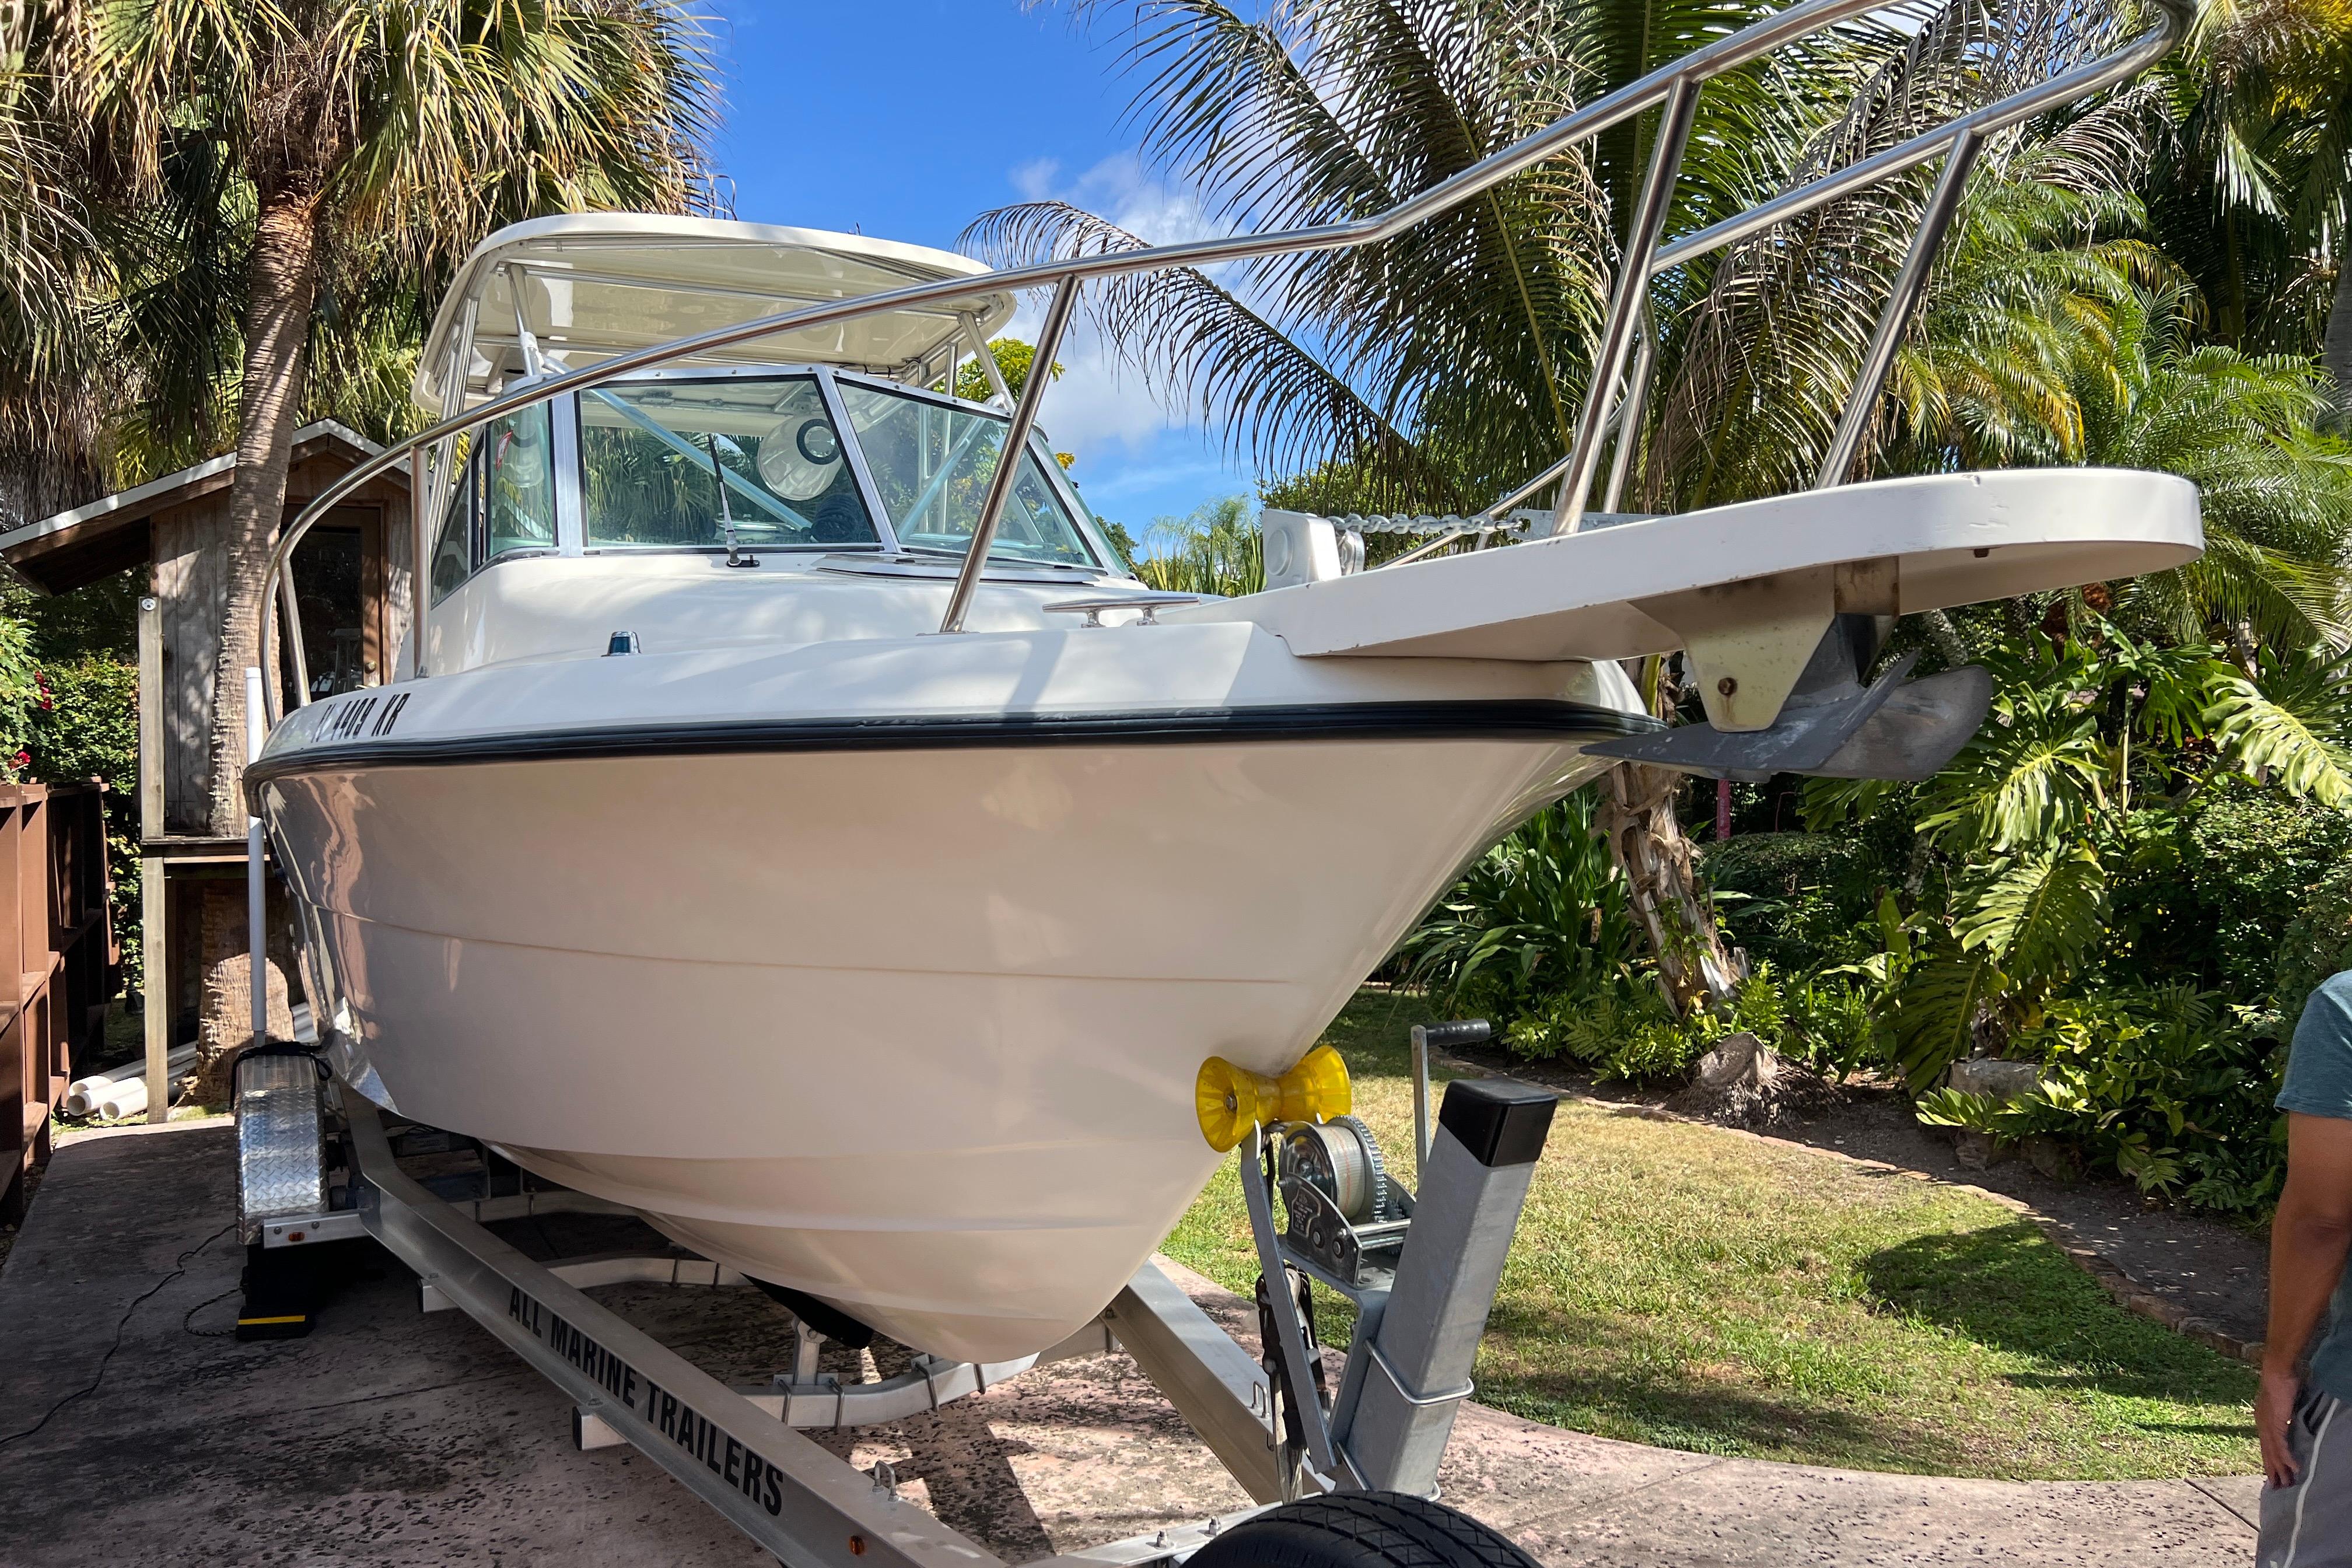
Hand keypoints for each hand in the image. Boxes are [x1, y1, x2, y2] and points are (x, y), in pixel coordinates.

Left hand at [2258, 1366, 2302, 1487]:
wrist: (2277, 1371)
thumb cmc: (2283, 1382)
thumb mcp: (2285, 1403)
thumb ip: (2287, 1414)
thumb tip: (2293, 1422)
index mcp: (2263, 1420)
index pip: (2266, 1445)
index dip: (2270, 1460)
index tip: (2273, 1474)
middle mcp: (2262, 1424)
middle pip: (2267, 1452)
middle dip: (2273, 1470)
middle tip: (2278, 1488)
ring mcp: (2267, 1424)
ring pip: (2273, 1452)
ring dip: (2280, 1469)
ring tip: (2286, 1484)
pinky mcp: (2275, 1422)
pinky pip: (2281, 1444)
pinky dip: (2287, 1457)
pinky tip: (2293, 1468)